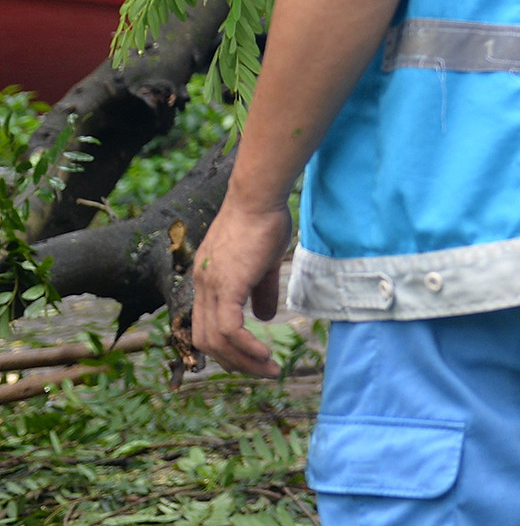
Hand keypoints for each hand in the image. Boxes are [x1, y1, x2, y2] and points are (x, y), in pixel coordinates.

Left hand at [191, 198, 292, 377]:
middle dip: (235, 362)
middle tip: (262, 371)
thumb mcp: (263, 262)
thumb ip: (261, 291)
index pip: (207, 326)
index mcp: (207, 281)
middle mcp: (202, 287)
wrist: (258, 198)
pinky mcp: (226, 285)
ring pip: (216, 340)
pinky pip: (229, 329)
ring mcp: (210, 286)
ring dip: (243, 360)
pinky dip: (245, 347)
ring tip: (268, 369)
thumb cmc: (263, 222)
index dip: (226, 349)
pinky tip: (264, 354)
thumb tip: (264, 317)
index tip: (250, 359)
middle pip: (208, 341)